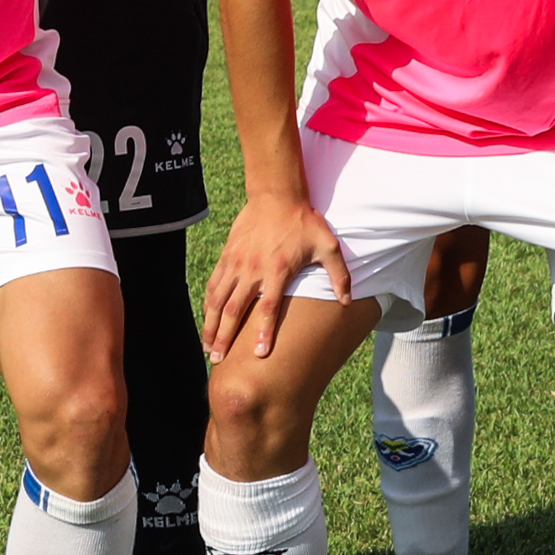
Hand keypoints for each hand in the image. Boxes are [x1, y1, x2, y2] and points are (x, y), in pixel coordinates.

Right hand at [202, 193, 353, 359]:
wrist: (276, 195)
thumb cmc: (304, 222)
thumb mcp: (328, 245)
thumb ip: (339, 275)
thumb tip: (348, 301)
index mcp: (278, 270)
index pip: (269, 308)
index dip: (264, 332)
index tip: (260, 354)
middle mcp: (253, 269)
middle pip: (235, 310)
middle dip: (225, 337)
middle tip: (218, 359)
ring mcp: (237, 263)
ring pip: (218, 299)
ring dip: (211, 325)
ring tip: (208, 347)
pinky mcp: (227, 256)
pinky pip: (214, 283)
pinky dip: (208, 303)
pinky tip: (207, 318)